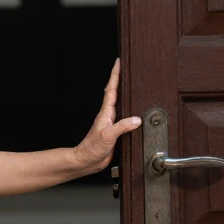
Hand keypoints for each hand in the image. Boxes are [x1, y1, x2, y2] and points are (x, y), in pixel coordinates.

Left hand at [73, 59, 141, 174]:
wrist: (87, 161)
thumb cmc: (92, 148)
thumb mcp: (107, 136)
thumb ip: (121, 127)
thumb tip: (136, 119)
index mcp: (106, 113)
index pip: (111, 89)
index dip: (115, 75)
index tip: (118, 62)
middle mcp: (109, 115)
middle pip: (116, 92)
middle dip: (120, 79)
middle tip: (126, 66)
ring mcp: (112, 122)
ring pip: (121, 104)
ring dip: (125, 93)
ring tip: (131, 82)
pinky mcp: (116, 131)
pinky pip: (125, 116)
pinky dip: (131, 110)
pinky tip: (135, 110)